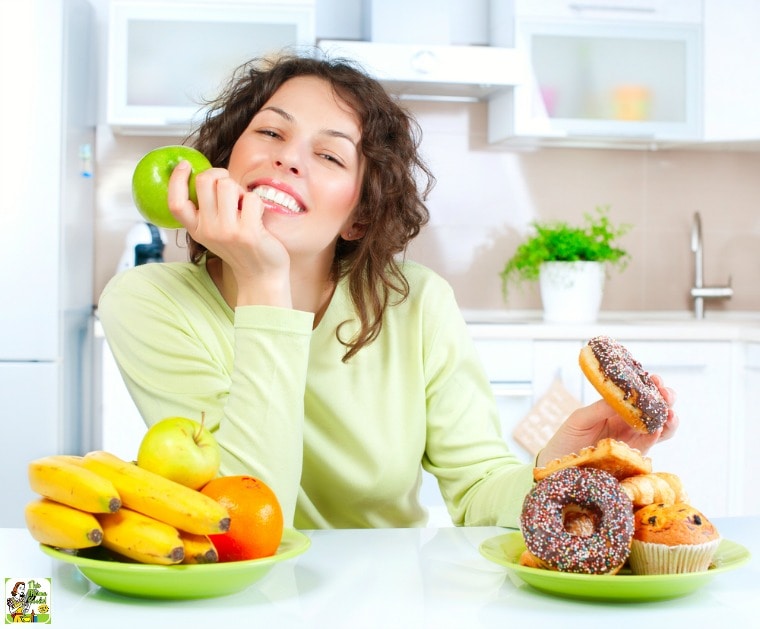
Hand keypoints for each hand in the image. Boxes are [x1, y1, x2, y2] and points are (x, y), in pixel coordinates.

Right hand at [167, 161, 291, 306]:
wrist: (261, 276)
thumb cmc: (241, 248)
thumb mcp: (216, 232)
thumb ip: (208, 210)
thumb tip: (207, 175)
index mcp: (196, 230)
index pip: (175, 202)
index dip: (176, 179)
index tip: (185, 164)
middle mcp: (208, 230)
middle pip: (204, 181)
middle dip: (219, 174)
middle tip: (228, 183)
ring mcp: (227, 232)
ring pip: (228, 185)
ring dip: (240, 190)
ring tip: (244, 206)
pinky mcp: (248, 233)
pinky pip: (251, 198)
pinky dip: (257, 203)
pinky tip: (258, 218)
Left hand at [536, 374, 677, 467]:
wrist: (557, 465)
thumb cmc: (567, 438)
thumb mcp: (580, 419)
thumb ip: (600, 408)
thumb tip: (621, 397)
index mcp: (616, 409)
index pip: (639, 395)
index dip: (650, 386)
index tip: (654, 379)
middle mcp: (629, 423)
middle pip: (656, 409)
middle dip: (665, 398)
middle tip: (665, 393)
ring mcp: (633, 440)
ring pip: (661, 427)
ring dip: (669, 418)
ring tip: (669, 412)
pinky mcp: (633, 457)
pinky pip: (650, 445)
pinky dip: (658, 435)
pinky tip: (659, 428)